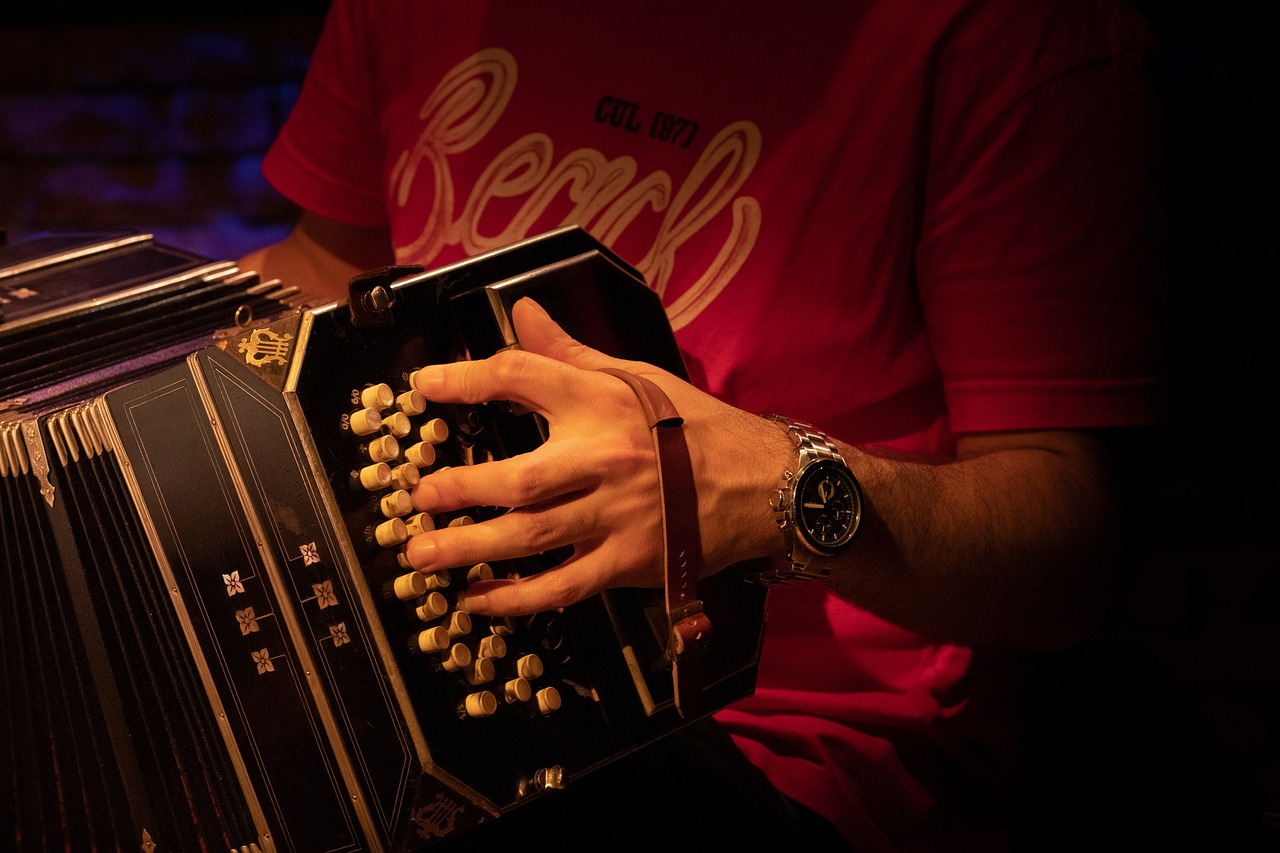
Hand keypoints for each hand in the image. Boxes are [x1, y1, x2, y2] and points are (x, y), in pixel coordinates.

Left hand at [400, 297, 784, 616]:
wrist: (761, 485)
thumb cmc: (692, 428)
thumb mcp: (635, 377)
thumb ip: (569, 353)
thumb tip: (523, 312)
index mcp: (604, 402)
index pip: (523, 378)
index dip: (467, 380)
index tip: (423, 388)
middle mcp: (607, 459)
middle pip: (521, 477)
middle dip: (460, 488)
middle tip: (414, 495)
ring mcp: (617, 516)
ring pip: (533, 536)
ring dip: (471, 547)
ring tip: (421, 554)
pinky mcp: (628, 563)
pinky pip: (564, 586)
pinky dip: (517, 598)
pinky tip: (478, 599)